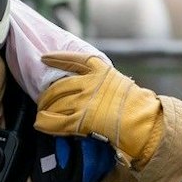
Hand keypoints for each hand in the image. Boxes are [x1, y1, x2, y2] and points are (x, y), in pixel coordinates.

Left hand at [33, 53, 165, 167]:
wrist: (142, 120)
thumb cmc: (135, 104)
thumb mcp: (118, 81)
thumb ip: (101, 81)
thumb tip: (86, 86)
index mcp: (99, 70)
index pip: (72, 60)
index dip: (56, 58)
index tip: (44, 58)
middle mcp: (88, 83)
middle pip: (57, 87)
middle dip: (46, 95)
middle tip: (42, 100)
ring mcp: (83, 102)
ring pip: (54, 104)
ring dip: (44, 109)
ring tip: (41, 112)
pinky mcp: (81, 120)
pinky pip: (56, 122)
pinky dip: (44, 123)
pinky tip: (39, 123)